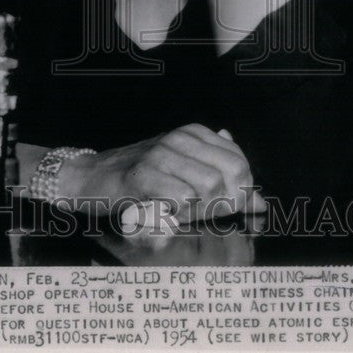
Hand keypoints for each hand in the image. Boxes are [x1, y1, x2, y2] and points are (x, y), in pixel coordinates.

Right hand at [65, 123, 265, 222]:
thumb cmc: (141, 180)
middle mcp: (180, 138)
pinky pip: (182, 200)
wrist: (91, 178)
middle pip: (232, 175)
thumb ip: (222, 181)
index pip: (240, 163)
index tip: (230, 211)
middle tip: (207, 218)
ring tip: (182, 216)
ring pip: (210, 188)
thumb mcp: (183, 171)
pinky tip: (165, 216)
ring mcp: (161, 154)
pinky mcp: (142, 176)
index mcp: (194, 134)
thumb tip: (261, 202)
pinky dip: (179, 217)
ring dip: (202, 212)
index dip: (243, 194)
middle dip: (228, 204)